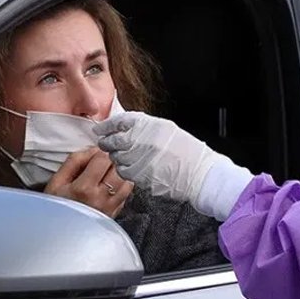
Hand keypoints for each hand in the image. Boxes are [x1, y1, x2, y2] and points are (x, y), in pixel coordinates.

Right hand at [44, 147, 133, 218]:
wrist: (59, 234)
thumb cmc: (56, 207)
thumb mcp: (57, 181)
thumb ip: (74, 161)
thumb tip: (93, 149)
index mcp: (84, 188)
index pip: (103, 159)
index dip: (101, 151)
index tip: (95, 154)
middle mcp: (101, 198)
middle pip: (118, 168)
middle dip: (112, 161)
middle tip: (103, 162)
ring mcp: (111, 207)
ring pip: (127, 181)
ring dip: (120, 173)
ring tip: (108, 173)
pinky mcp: (115, 213)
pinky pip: (127, 194)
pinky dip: (122, 186)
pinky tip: (111, 185)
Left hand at [93, 112, 222, 203]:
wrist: (199, 173)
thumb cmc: (186, 150)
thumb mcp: (165, 128)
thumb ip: (143, 126)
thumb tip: (123, 127)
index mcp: (147, 126)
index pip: (118, 122)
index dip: (106, 126)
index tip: (100, 129)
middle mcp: (140, 141)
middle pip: (113, 141)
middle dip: (106, 142)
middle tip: (104, 143)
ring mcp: (139, 160)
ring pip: (116, 158)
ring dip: (116, 157)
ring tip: (123, 156)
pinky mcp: (140, 176)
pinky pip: (124, 172)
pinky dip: (124, 169)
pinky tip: (131, 167)